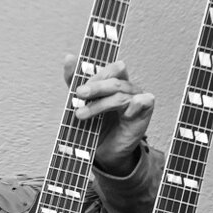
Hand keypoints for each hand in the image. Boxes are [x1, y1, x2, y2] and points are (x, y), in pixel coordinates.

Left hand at [63, 56, 154, 174]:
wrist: (106, 153)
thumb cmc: (97, 126)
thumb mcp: (82, 103)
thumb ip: (75, 82)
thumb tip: (68, 58)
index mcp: (113, 81)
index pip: (108, 69)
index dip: (94, 74)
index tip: (77, 85)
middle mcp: (126, 87)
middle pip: (114, 79)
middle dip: (95, 86)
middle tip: (79, 94)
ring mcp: (137, 98)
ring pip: (120, 94)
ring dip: (99, 104)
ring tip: (82, 114)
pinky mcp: (144, 111)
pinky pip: (143, 101)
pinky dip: (134, 104)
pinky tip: (125, 113)